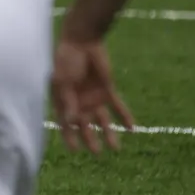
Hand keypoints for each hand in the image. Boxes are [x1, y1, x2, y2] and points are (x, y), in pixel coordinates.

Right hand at [51, 37, 133, 153]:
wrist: (82, 42)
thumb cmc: (66, 60)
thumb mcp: (63, 81)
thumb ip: (68, 102)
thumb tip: (69, 121)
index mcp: (63, 100)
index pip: (65, 123)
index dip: (69, 137)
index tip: (74, 151)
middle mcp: (78, 102)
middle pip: (85, 125)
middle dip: (90, 139)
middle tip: (97, 152)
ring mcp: (93, 97)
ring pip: (102, 120)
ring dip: (109, 133)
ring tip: (117, 148)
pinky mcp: (107, 90)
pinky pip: (118, 107)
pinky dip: (124, 117)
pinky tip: (132, 129)